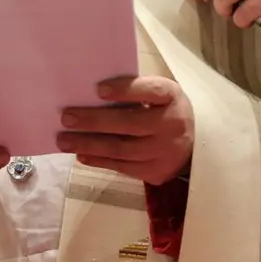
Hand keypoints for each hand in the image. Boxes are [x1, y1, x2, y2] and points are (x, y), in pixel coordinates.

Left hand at [59, 76, 193, 186]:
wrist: (196, 146)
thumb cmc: (166, 112)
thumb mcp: (160, 95)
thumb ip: (136, 92)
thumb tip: (91, 95)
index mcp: (172, 97)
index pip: (150, 91)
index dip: (125, 90)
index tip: (98, 89)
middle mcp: (172, 124)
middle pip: (129, 123)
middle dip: (94, 121)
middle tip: (66, 118)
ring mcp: (165, 152)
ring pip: (121, 149)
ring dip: (89, 145)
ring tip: (64, 140)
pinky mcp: (156, 172)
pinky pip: (123, 167)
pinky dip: (99, 161)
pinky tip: (81, 155)